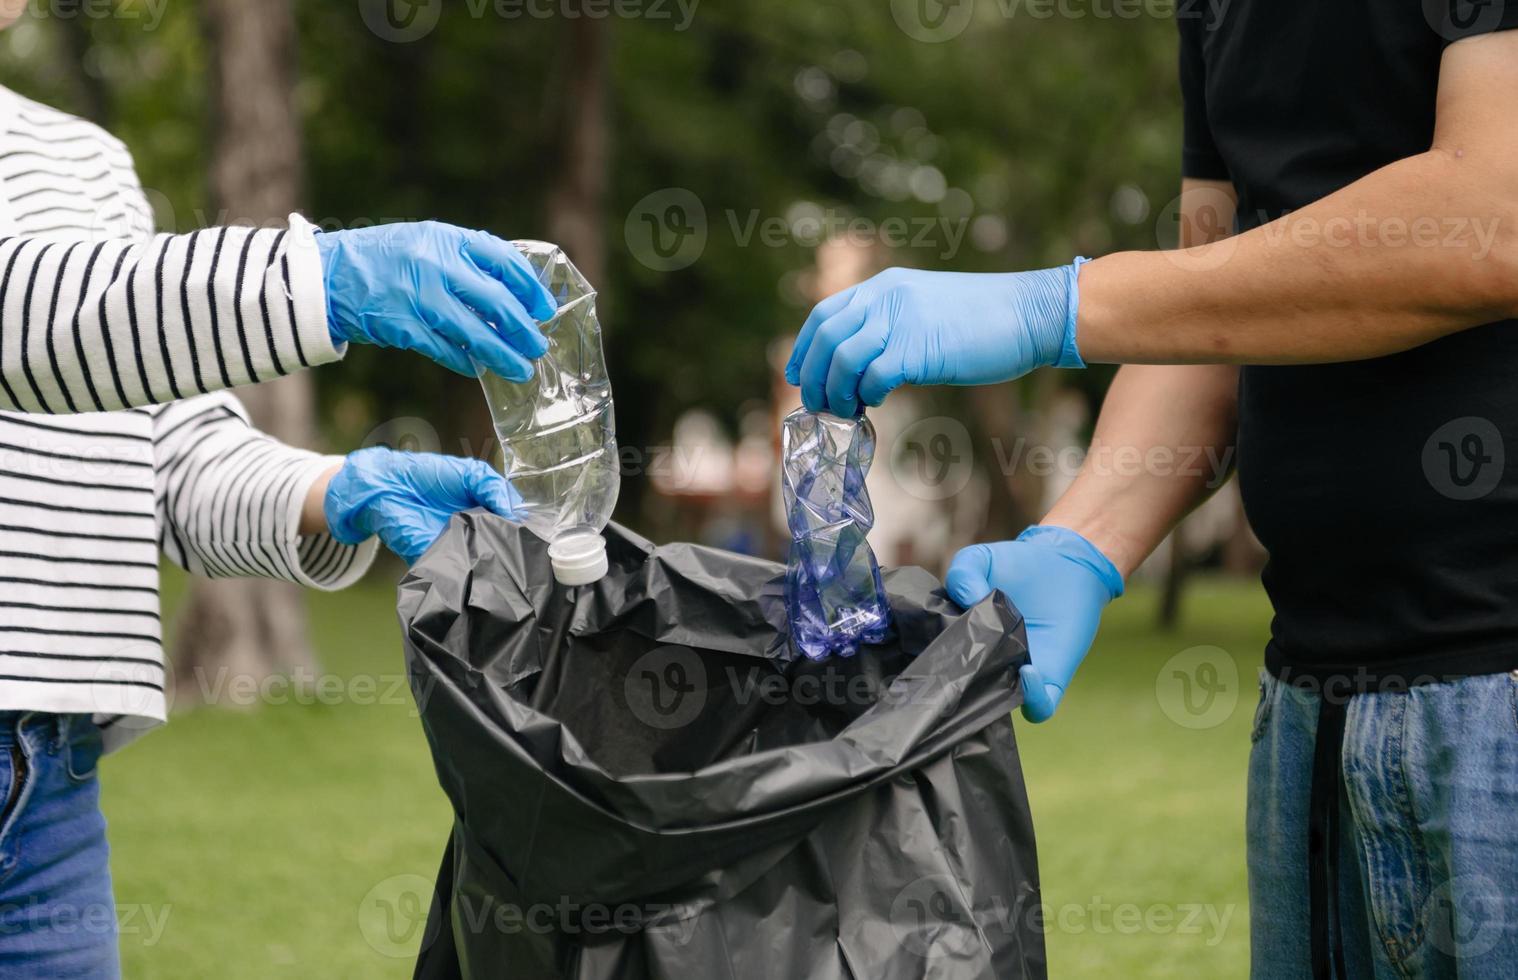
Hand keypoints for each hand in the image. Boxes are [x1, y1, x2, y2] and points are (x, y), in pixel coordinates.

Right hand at [316, 222, 556, 379]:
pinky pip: (445, 349)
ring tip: (520, 369)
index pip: (503, 259)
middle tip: (537, 345)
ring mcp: (418, 296)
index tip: (544, 307)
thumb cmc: (382, 259)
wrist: (326, 275)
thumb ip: (464, 261)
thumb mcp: (426, 243)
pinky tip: (479, 369)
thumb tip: (511, 293)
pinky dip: (465, 361)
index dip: (530, 286)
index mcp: (446, 238)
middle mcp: (435, 264)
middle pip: (495, 300)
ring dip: (501, 354)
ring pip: (474, 331)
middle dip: (522, 327)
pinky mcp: (402, 326)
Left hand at [322, 447, 520, 563]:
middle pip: (503, 549)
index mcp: (486, 513)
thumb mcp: (471, 473)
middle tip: (529, 552)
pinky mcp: (440, 564)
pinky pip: (461, 574)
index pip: (514, 527)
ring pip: (486, 565)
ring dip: (497, 563)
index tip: (540, 537)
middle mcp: (476, 535)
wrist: (387, 488)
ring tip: (511, 561)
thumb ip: (495, 488)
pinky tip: (485, 568)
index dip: (527, 532)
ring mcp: (459, 551)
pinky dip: (473, 572)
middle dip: (515, 550)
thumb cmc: (427, 476)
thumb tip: (517, 515)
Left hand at [785, 260, 1087, 417]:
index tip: (799, 376)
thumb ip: (892, 327)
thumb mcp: (925, 310)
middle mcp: (884, 298)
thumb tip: (863, 364)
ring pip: (841, 359)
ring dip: (836, 392)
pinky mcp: (918, 349)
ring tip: (848, 410)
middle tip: (820, 405)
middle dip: (814, 377)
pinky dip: (867, 395)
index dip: (804, 348)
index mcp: (883, 286)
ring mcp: (900, 321)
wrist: (1030, 314)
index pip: (823, 314)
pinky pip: (873, 376)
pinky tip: (878, 402)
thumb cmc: (985, 320)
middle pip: (824, 338)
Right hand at [945, 525, 1122, 721]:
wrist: (1065, 563)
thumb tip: (967, 602)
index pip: (943, 666)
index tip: (929, 656)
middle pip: (968, 692)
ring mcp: (1018, 673)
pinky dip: (1032, 696)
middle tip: (955, 669)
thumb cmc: (1017, 565)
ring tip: (993, 667)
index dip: (934, 664)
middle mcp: (989, 662)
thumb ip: (960, 575)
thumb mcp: (978, 559)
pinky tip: (1027, 670)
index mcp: (965, 640)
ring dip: (993, 695)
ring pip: (1001, 705)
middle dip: (959, 688)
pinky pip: (1040, 706)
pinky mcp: (1050, 678)